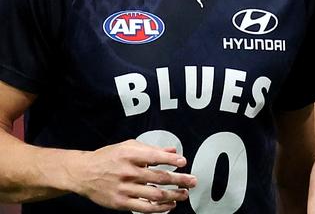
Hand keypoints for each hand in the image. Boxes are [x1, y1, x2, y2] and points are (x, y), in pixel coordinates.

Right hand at [68, 139, 196, 212]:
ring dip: (173, 195)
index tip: (183, 162)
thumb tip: (173, 151)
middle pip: (159, 178)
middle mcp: (127, 172)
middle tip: (193, 181)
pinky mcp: (120, 203)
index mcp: (129, 155)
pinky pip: (144, 208)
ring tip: (184, 194)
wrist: (82, 173)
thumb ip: (151, 149)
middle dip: (179, 180)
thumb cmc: (108, 157)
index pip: (155, 157)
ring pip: (155, 194)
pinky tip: (170, 205)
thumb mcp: (128, 146)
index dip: (171, 161)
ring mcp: (124, 189)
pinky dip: (159, 208)